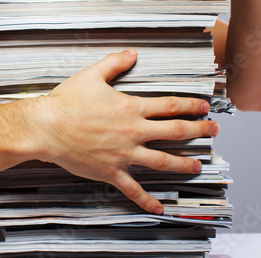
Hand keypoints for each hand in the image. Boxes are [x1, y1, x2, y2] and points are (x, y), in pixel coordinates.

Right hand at [30, 50, 219, 214]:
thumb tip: (132, 53)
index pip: (169, 106)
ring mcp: (124, 154)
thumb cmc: (66, 102)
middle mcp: (133, 132)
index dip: (190, 105)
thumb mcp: (92, 75)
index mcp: (130, 108)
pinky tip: (159, 208)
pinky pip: (133, 189)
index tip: (204, 107)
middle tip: (214, 131)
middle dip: (199, 130)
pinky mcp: (111, 171)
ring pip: (163, 161)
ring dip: (184, 163)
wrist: (46, 127)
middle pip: (175, 131)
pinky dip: (147, 200)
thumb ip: (115, 63)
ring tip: (199, 165)